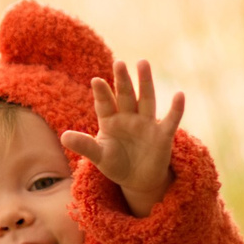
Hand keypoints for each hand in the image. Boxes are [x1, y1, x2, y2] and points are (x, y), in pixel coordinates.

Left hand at [59, 60, 183, 217]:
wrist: (137, 180)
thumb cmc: (116, 163)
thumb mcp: (98, 156)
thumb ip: (84, 145)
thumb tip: (63, 136)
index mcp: (110, 120)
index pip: (105, 104)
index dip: (102, 93)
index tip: (96, 80)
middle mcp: (128, 117)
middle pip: (125, 95)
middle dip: (122, 80)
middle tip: (118, 63)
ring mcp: (146, 124)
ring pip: (146, 99)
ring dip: (145, 82)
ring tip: (142, 63)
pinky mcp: (163, 135)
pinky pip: (170, 120)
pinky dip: (176, 109)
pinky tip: (180, 95)